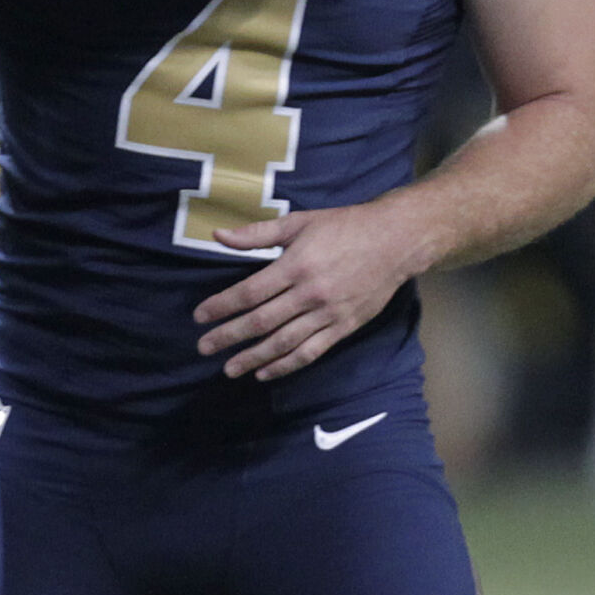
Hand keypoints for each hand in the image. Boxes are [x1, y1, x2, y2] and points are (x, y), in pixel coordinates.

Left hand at [192, 199, 414, 380]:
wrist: (394, 241)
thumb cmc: (343, 226)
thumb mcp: (298, 222)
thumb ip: (256, 233)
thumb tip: (218, 236)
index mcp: (296, 266)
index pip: (250, 292)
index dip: (222, 306)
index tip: (200, 317)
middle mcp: (310, 294)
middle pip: (262, 322)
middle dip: (229, 336)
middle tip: (204, 348)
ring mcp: (328, 314)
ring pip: (284, 343)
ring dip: (254, 358)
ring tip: (229, 369)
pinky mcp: (343, 328)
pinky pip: (310, 352)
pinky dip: (286, 365)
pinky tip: (266, 372)